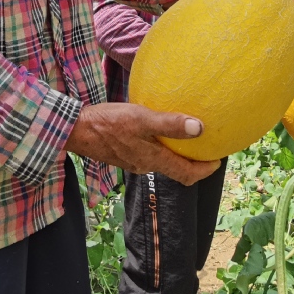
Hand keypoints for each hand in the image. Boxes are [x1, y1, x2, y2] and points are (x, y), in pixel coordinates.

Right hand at [64, 103, 220, 185]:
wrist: (75, 130)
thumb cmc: (108, 123)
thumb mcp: (141, 118)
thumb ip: (169, 124)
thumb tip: (199, 128)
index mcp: (153, 160)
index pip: (187, 174)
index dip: (205, 170)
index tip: (217, 160)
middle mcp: (145, 165)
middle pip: (176, 170)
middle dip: (193, 161)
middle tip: (204, 146)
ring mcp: (133, 161)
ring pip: (161, 162)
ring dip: (175, 153)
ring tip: (184, 135)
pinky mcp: (123, 154)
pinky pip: (148, 154)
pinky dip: (159, 147)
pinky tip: (156, 130)